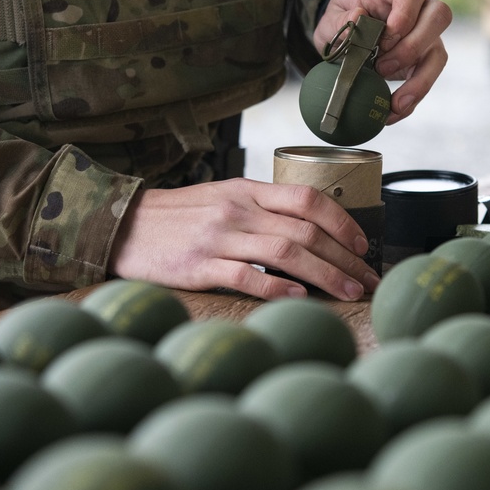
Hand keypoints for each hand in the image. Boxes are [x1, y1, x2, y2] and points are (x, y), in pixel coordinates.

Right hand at [108, 178, 380, 300]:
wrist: (121, 227)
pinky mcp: (196, 267)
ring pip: (285, 253)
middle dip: (345, 259)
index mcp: (247, 191)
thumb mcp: (222, 199)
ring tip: (348, 294)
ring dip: (325, 275)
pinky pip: (244, 276)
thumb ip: (262, 210)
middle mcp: (237, 211)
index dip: (342, 222)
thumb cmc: (178, 218)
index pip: (308, 199)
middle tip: (367, 281)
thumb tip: (311, 232)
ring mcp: (217, 238)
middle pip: (305, 231)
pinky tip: (299, 298)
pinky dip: (276, 287)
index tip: (362, 247)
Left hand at [314, 0, 451, 123]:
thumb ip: (341, 19)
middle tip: (383, 66)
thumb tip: (357, 19)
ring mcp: (427, 37)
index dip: (406, 11)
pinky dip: (410, 101)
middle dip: (413, 46)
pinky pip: (427, 81)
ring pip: (439, 55)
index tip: (386, 34)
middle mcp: (420, 10)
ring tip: (394, 103)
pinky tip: (390, 113)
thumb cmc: (345, 17)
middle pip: (439, 17)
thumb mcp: (333, 16)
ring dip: (419, 82)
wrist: (350, 30)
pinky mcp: (424, 62)